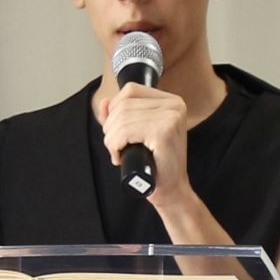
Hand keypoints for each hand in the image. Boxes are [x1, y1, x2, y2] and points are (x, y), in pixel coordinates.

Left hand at [93, 75, 191, 201]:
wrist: (172, 189)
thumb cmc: (157, 164)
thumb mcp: (138, 134)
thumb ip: (121, 115)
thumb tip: (104, 102)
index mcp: (172, 101)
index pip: (130, 90)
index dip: (115, 110)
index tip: (117, 131)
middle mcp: (175, 105)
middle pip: (123, 104)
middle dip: (111, 127)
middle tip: (116, 147)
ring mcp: (171, 118)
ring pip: (121, 118)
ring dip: (111, 139)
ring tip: (118, 153)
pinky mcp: (164, 132)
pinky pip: (125, 131)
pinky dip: (115, 145)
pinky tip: (120, 157)